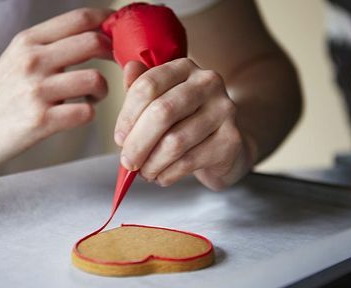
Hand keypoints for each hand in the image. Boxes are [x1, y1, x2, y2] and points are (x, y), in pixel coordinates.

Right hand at [0, 8, 112, 168]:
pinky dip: (89, 112)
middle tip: (114, 65)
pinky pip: (86, 112)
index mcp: (29, 41)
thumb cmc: (1, 94)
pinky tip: (79, 112)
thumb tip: (94, 33)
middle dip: (113, 54)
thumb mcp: (18, 57)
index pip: (79, 19)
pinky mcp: (41, 121)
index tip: (120, 30)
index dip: (108, 22)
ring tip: (93, 95)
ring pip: (95, 79)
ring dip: (103, 89)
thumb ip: (51, 45)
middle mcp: (32, 61)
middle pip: (94, 43)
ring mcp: (36, 92)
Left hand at [115, 59, 256, 190]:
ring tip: (145, 172)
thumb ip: (141, 88)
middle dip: (137, 143)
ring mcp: (223, 110)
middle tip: (128, 162)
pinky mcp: (230, 139)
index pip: (148, 85)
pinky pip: (189, 161)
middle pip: (161, 112)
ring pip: (174, 141)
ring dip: (152, 163)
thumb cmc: (185, 122)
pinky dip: (168, 174)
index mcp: (184, 68)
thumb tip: (127, 70)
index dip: (127, 116)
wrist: (226, 145)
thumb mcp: (160, 101)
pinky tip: (162, 177)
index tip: (119, 138)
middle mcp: (208, 83)